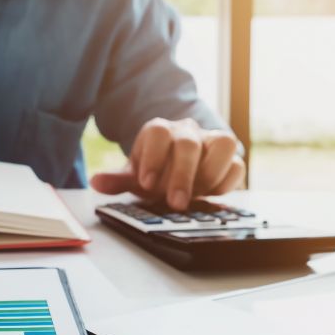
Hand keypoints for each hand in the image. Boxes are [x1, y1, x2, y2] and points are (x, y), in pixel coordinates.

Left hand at [90, 117, 244, 208]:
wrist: (176, 170)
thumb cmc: (155, 172)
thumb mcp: (134, 177)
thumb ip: (117, 181)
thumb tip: (97, 182)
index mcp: (160, 131)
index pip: (158, 133)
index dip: (153, 158)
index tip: (147, 184)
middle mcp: (187, 131)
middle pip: (189, 143)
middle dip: (182, 175)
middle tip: (176, 203)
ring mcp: (211, 141)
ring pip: (223, 144)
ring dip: (210, 174)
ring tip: (197, 197)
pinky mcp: (230, 157)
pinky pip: (237, 164)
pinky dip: (226, 182)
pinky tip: (210, 197)